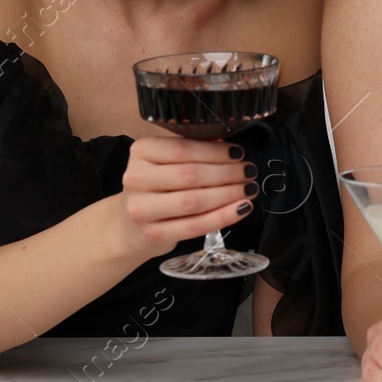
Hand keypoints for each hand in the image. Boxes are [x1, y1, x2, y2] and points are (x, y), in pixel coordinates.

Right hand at [115, 137, 256, 256]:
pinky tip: (242, 208)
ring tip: (249, 189)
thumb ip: (194, 151)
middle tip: (250, 172)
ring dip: (229, 194)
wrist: (131, 224)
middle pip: (191, 175)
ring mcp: (142, 209)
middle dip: (228, 173)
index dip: (216, 152)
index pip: (183, 148)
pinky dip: (223, 216)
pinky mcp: (154, 233)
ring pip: (195, 201)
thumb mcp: (167, 161)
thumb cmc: (158, 186)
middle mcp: (136, 178)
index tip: (239, 153)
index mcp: (141, 152)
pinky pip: (196, 225)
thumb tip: (231, 147)